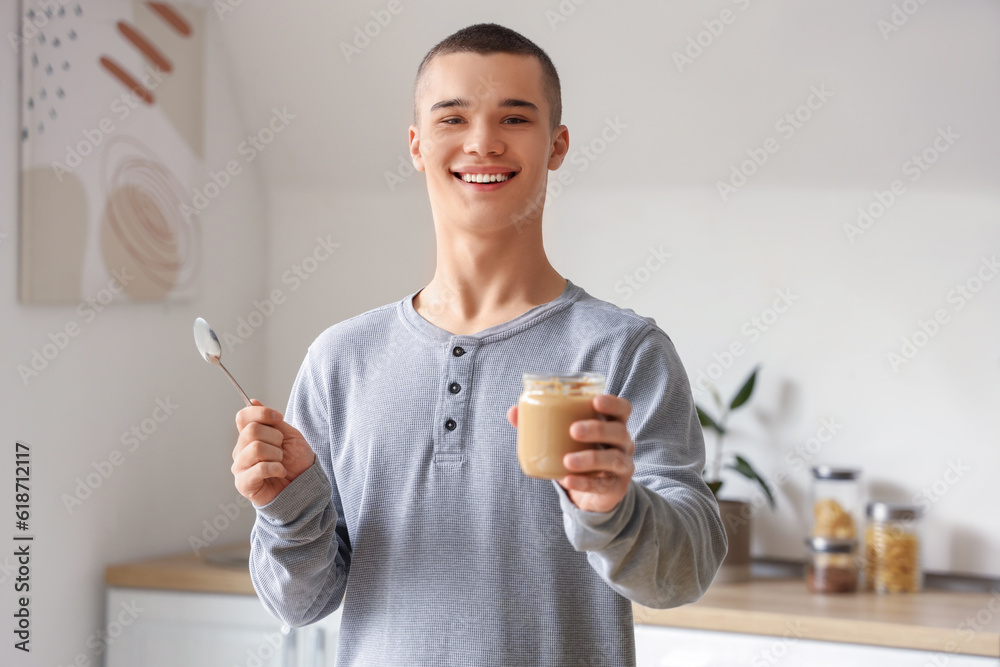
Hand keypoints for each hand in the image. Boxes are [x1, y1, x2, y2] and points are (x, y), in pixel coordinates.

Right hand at [232, 399, 315, 506]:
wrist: (304, 486)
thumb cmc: (296, 462)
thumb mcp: (289, 435)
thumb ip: (271, 421)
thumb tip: (253, 401)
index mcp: (250, 437)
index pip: (243, 416)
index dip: (262, 413)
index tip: (278, 419)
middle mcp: (241, 450)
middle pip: (251, 431)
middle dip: (275, 438)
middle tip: (282, 449)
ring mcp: (240, 467)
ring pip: (256, 448)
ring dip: (276, 455)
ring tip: (280, 462)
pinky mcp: (243, 483)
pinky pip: (259, 468)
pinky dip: (276, 468)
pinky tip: (280, 472)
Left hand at [506, 394, 634, 512]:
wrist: (592, 490)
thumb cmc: (579, 452)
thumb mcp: (565, 437)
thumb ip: (542, 423)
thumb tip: (513, 411)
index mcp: (613, 424)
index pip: (623, 409)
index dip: (613, 403)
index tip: (595, 401)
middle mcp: (623, 443)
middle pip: (619, 432)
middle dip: (598, 429)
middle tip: (573, 430)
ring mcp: (622, 466)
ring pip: (614, 459)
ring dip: (590, 458)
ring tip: (567, 460)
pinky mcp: (616, 487)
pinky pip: (602, 485)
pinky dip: (584, 482)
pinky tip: (568, 479)